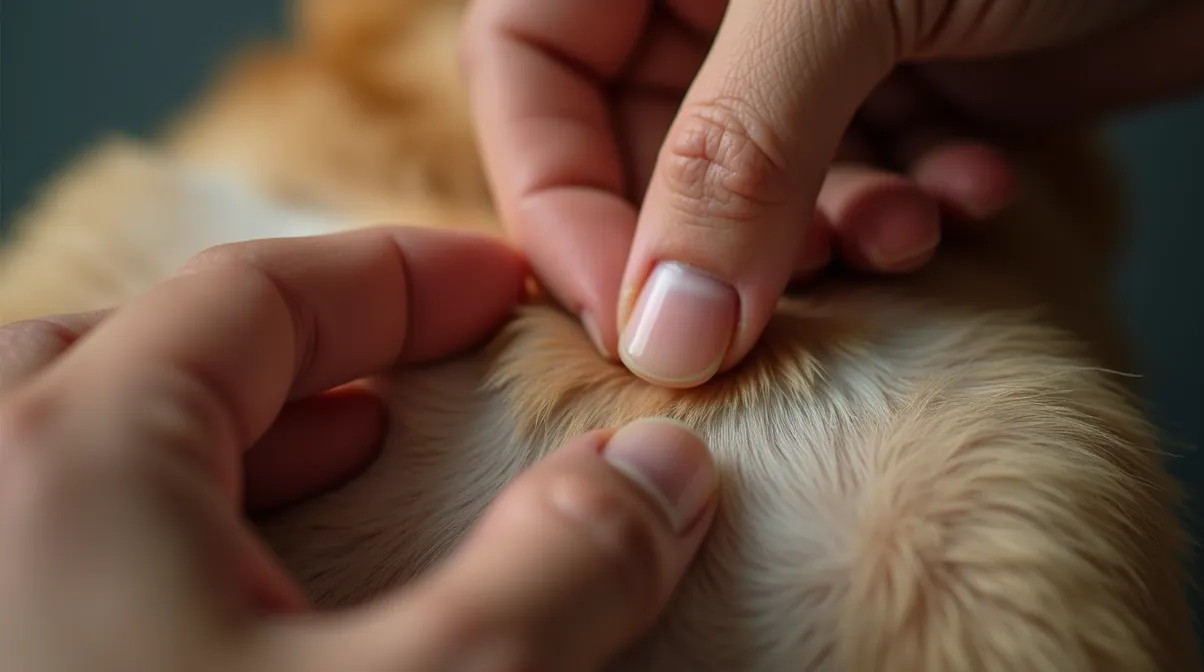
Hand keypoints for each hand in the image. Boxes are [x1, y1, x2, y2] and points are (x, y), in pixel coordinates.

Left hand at [0, 228, 717, 670]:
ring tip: (346, 450)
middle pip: (147, 350)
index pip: (258, 299)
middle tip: (424, 368)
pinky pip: (54, 535)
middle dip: (306, 346)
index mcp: (63, 459)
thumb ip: (558, 578)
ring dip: (229, 431)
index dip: (401, 280)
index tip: (501, 291)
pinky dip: (161, 519)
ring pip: (82, 442)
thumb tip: (664, 473)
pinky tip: (237, 581)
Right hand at [462, 0, 1203, 387]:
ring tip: (906, 232)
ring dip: (829, 233)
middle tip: (793, 284)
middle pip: (643, 148)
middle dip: (722, 236)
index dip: (559, 198)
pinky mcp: (903, 84)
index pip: (532, 74)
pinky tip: (977, 192)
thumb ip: (738, 156)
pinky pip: (861, 182)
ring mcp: (812, 40)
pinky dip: (913, 207)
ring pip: (758, 188)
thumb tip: (660, 327)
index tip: (625, 314)